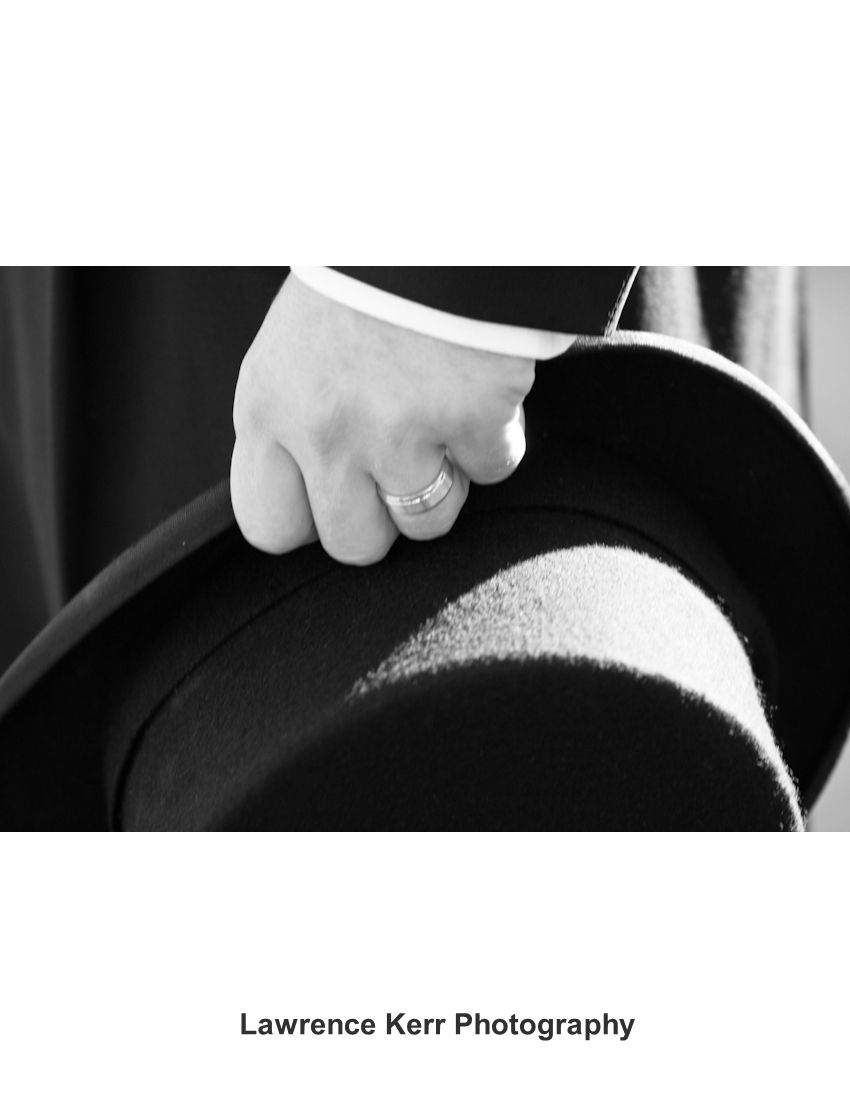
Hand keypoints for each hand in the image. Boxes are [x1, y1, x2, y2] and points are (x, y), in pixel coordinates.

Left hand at [231, 275, 534, 565]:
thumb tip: (312, 497)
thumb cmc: (360, 274)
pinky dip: (498, 436)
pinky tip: (481, 384)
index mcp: (265, 407)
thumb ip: (292, 422)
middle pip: (354, 546)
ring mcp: (400, 432)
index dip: (309, 521)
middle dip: (384, 514)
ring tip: (441, 416)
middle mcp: (324, 432)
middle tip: (398, 459)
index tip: (334, 493)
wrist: (436, 205)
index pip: (267, 527)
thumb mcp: (291, 346)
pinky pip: (495, 470)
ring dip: (444, 480)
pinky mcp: (473, 418)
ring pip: (428, 522)